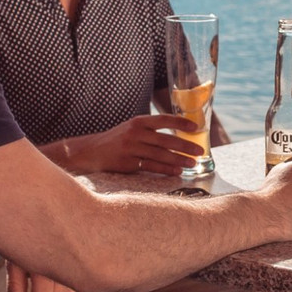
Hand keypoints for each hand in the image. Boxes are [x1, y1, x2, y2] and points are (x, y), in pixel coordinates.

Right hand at [56, 114, 206, 175]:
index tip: (195, 127)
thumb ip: (152, 130)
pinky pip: (151, 166)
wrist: (92, 151)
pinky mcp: (127, 163)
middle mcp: (135, 133)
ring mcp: (131, 149)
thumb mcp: (133, 128)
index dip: (181, 122)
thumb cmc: (118, 140)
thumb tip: (180, 135)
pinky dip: (166, 169)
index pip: (163, 119)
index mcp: (138, 122)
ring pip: (161, 155)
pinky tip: (178, 171)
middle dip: (186, 145)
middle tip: (200, 150)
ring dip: (179, 160)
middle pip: (166, 140)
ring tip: (193, 163)